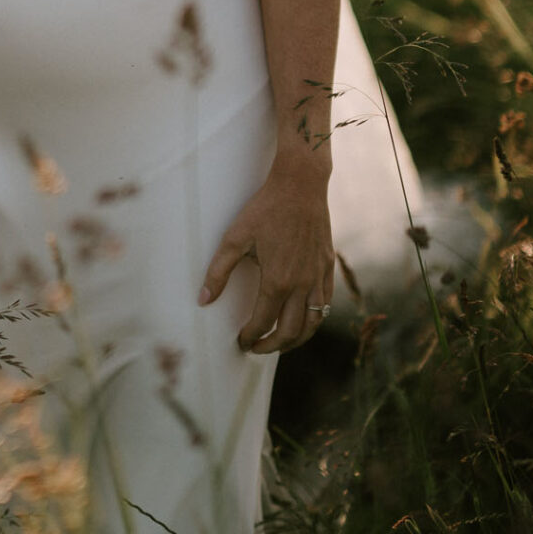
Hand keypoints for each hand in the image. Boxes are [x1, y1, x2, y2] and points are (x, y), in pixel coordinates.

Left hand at [198, 159, 333, 353]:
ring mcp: (318, 277)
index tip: (241, 341)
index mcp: (278, 280)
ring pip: (313, 323)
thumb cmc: (265, 209)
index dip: (250, 337)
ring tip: (280, 342)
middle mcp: (302, 284)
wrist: (300, 185)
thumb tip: (204, 299)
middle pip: (291, 332)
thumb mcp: (235, 238)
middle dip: (272, 346)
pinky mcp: (328, 267)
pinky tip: (302, 318)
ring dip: (296, 339)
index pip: (263, 322)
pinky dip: (314, 319)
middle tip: (257, 348)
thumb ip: (218, 271)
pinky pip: (326, 304)